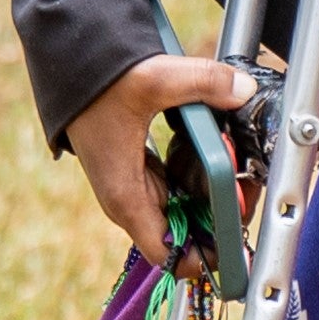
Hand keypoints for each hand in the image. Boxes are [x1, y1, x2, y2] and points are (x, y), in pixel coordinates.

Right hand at [65, 52, 260, 266]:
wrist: (67, 62)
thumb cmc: (96, 81)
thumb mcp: (153, 79)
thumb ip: (203, 82)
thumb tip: (244, 89)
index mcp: (126, 196)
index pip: (167, 254)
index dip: (206, 257)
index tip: (239, 243)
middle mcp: (129, 199)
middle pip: (185, 232)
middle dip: (222, 216)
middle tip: (251, 186)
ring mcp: (135, 184)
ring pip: (185, 207)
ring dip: (215, 194)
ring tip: (244, 170)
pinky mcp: (140, 167)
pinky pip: (179, 185)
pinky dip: (202, 175)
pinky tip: (219, 155)